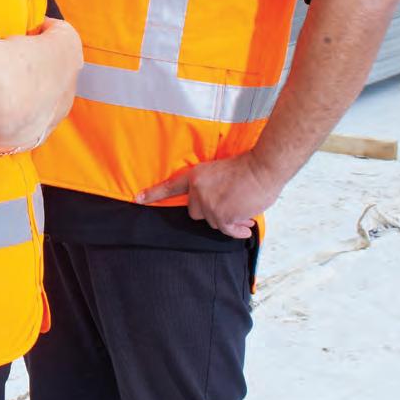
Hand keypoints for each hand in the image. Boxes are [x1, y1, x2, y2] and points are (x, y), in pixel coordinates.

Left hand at [136, 152, 283, 238]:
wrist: (262, 168)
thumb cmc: (247, 168)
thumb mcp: (218, 171)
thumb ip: (209, 186)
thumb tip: (212, 203)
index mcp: (195, 176)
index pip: (170, 187)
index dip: (153, 194)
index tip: (137, 199)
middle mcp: (197, 191)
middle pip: (194, 212)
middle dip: (210, 211)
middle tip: (228, 204)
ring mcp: (209, 204)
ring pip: (212, 222)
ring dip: (228, 220)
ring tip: (243, 210)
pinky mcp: (222, 215)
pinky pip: (227, 230)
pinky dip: (237, 231)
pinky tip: (246, 226)